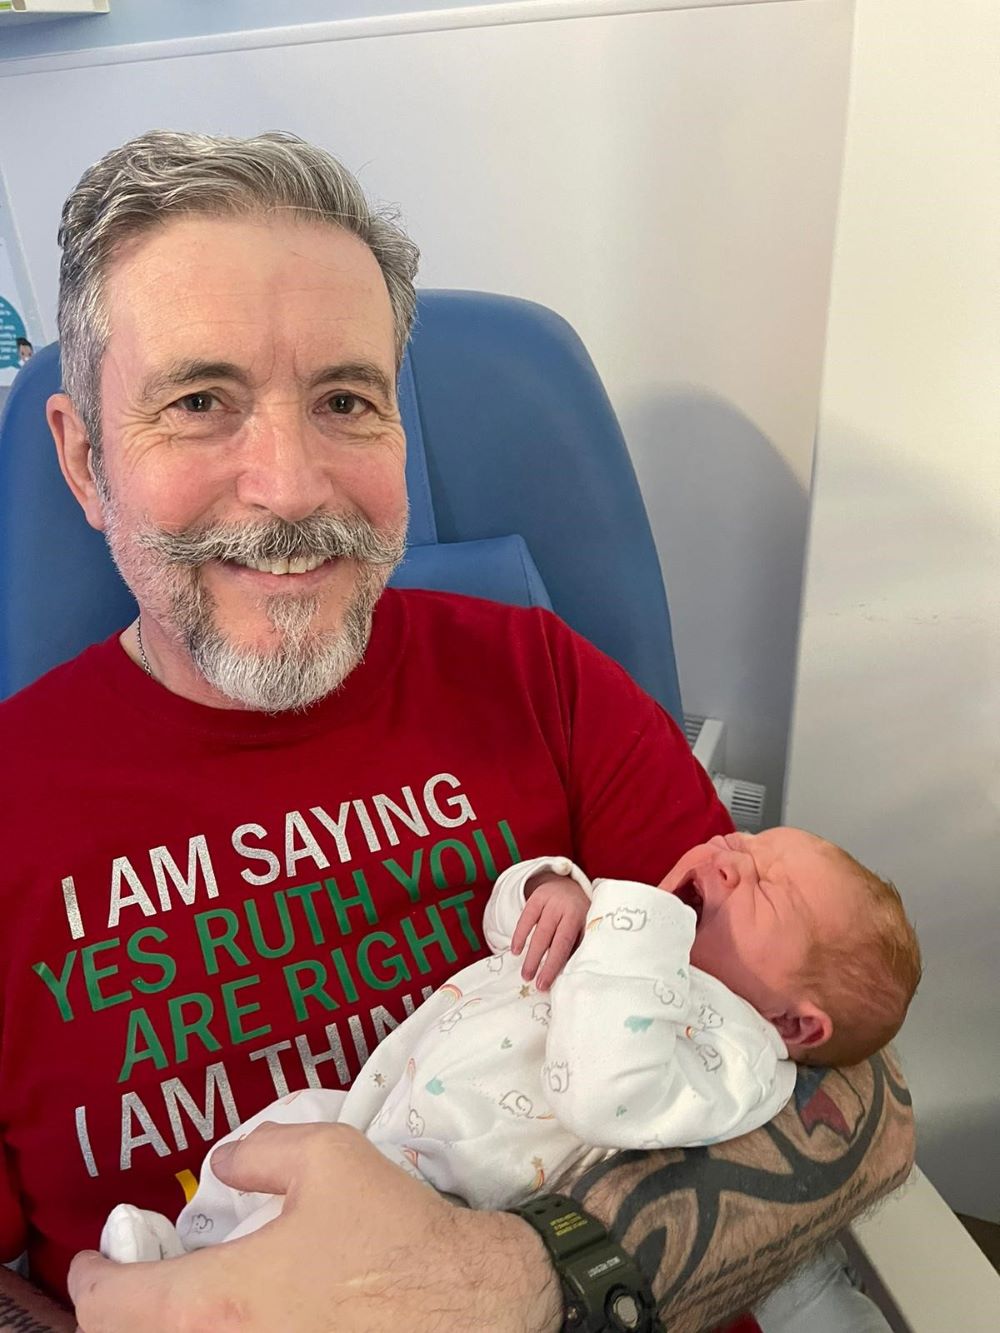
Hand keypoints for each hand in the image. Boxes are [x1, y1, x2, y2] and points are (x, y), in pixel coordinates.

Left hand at [70, 1122, 561, 1331]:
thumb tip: (224, 1164)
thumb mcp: (332, 1158)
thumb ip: (262, 1151)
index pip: (113, 1304)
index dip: (93, 1276)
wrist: (472, 1309)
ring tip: (190, 1295)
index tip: (99, 1258)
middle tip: (140, 1278)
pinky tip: (243, 1315)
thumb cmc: (397, 1235)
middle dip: (124, 1309)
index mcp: (218, 1303)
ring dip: (171, 1324)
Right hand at [511, 873, 588, 989]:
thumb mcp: (584, 925)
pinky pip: (525, 918)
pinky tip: (516, 950)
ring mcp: (548, 901)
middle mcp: (562, 907)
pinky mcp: (536, 898)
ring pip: (536, 931)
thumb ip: (578, 944)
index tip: (545, 983)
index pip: (564, 943)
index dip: (554, 964)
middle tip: (534, 983)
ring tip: (525, 974)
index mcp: (577, 916)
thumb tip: (570, 972)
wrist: (569, 885)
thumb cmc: (578, 913)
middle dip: (540, 963)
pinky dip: (519, 935)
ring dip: (530, 954)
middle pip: (548, 938)